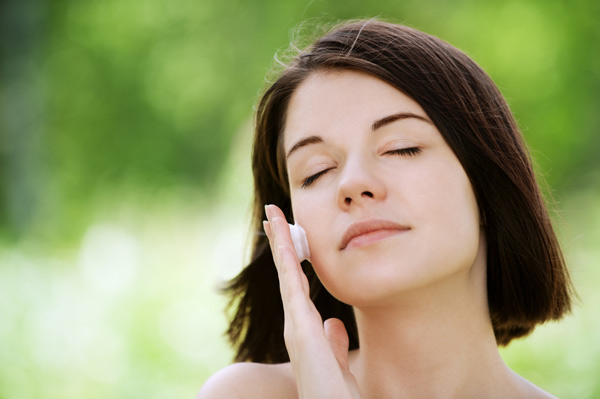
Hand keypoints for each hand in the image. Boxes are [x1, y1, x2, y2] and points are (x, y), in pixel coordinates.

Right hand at [264, 204, 360, 398]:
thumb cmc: (334, 392)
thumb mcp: (337, 361)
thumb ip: (333, 340)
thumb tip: (333, 323)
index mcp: (305, 328)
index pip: (297, 284)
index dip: (291, 257)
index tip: (289, 233)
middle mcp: (296, 322)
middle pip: (287, 273)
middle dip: (280, 241)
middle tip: (273, 213)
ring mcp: (296, 324)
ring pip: (286, 273)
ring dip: (280, 242)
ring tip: (274, 215)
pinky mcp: (301, 327)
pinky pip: (292, 286)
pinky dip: (286, 261)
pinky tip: (284, 241)